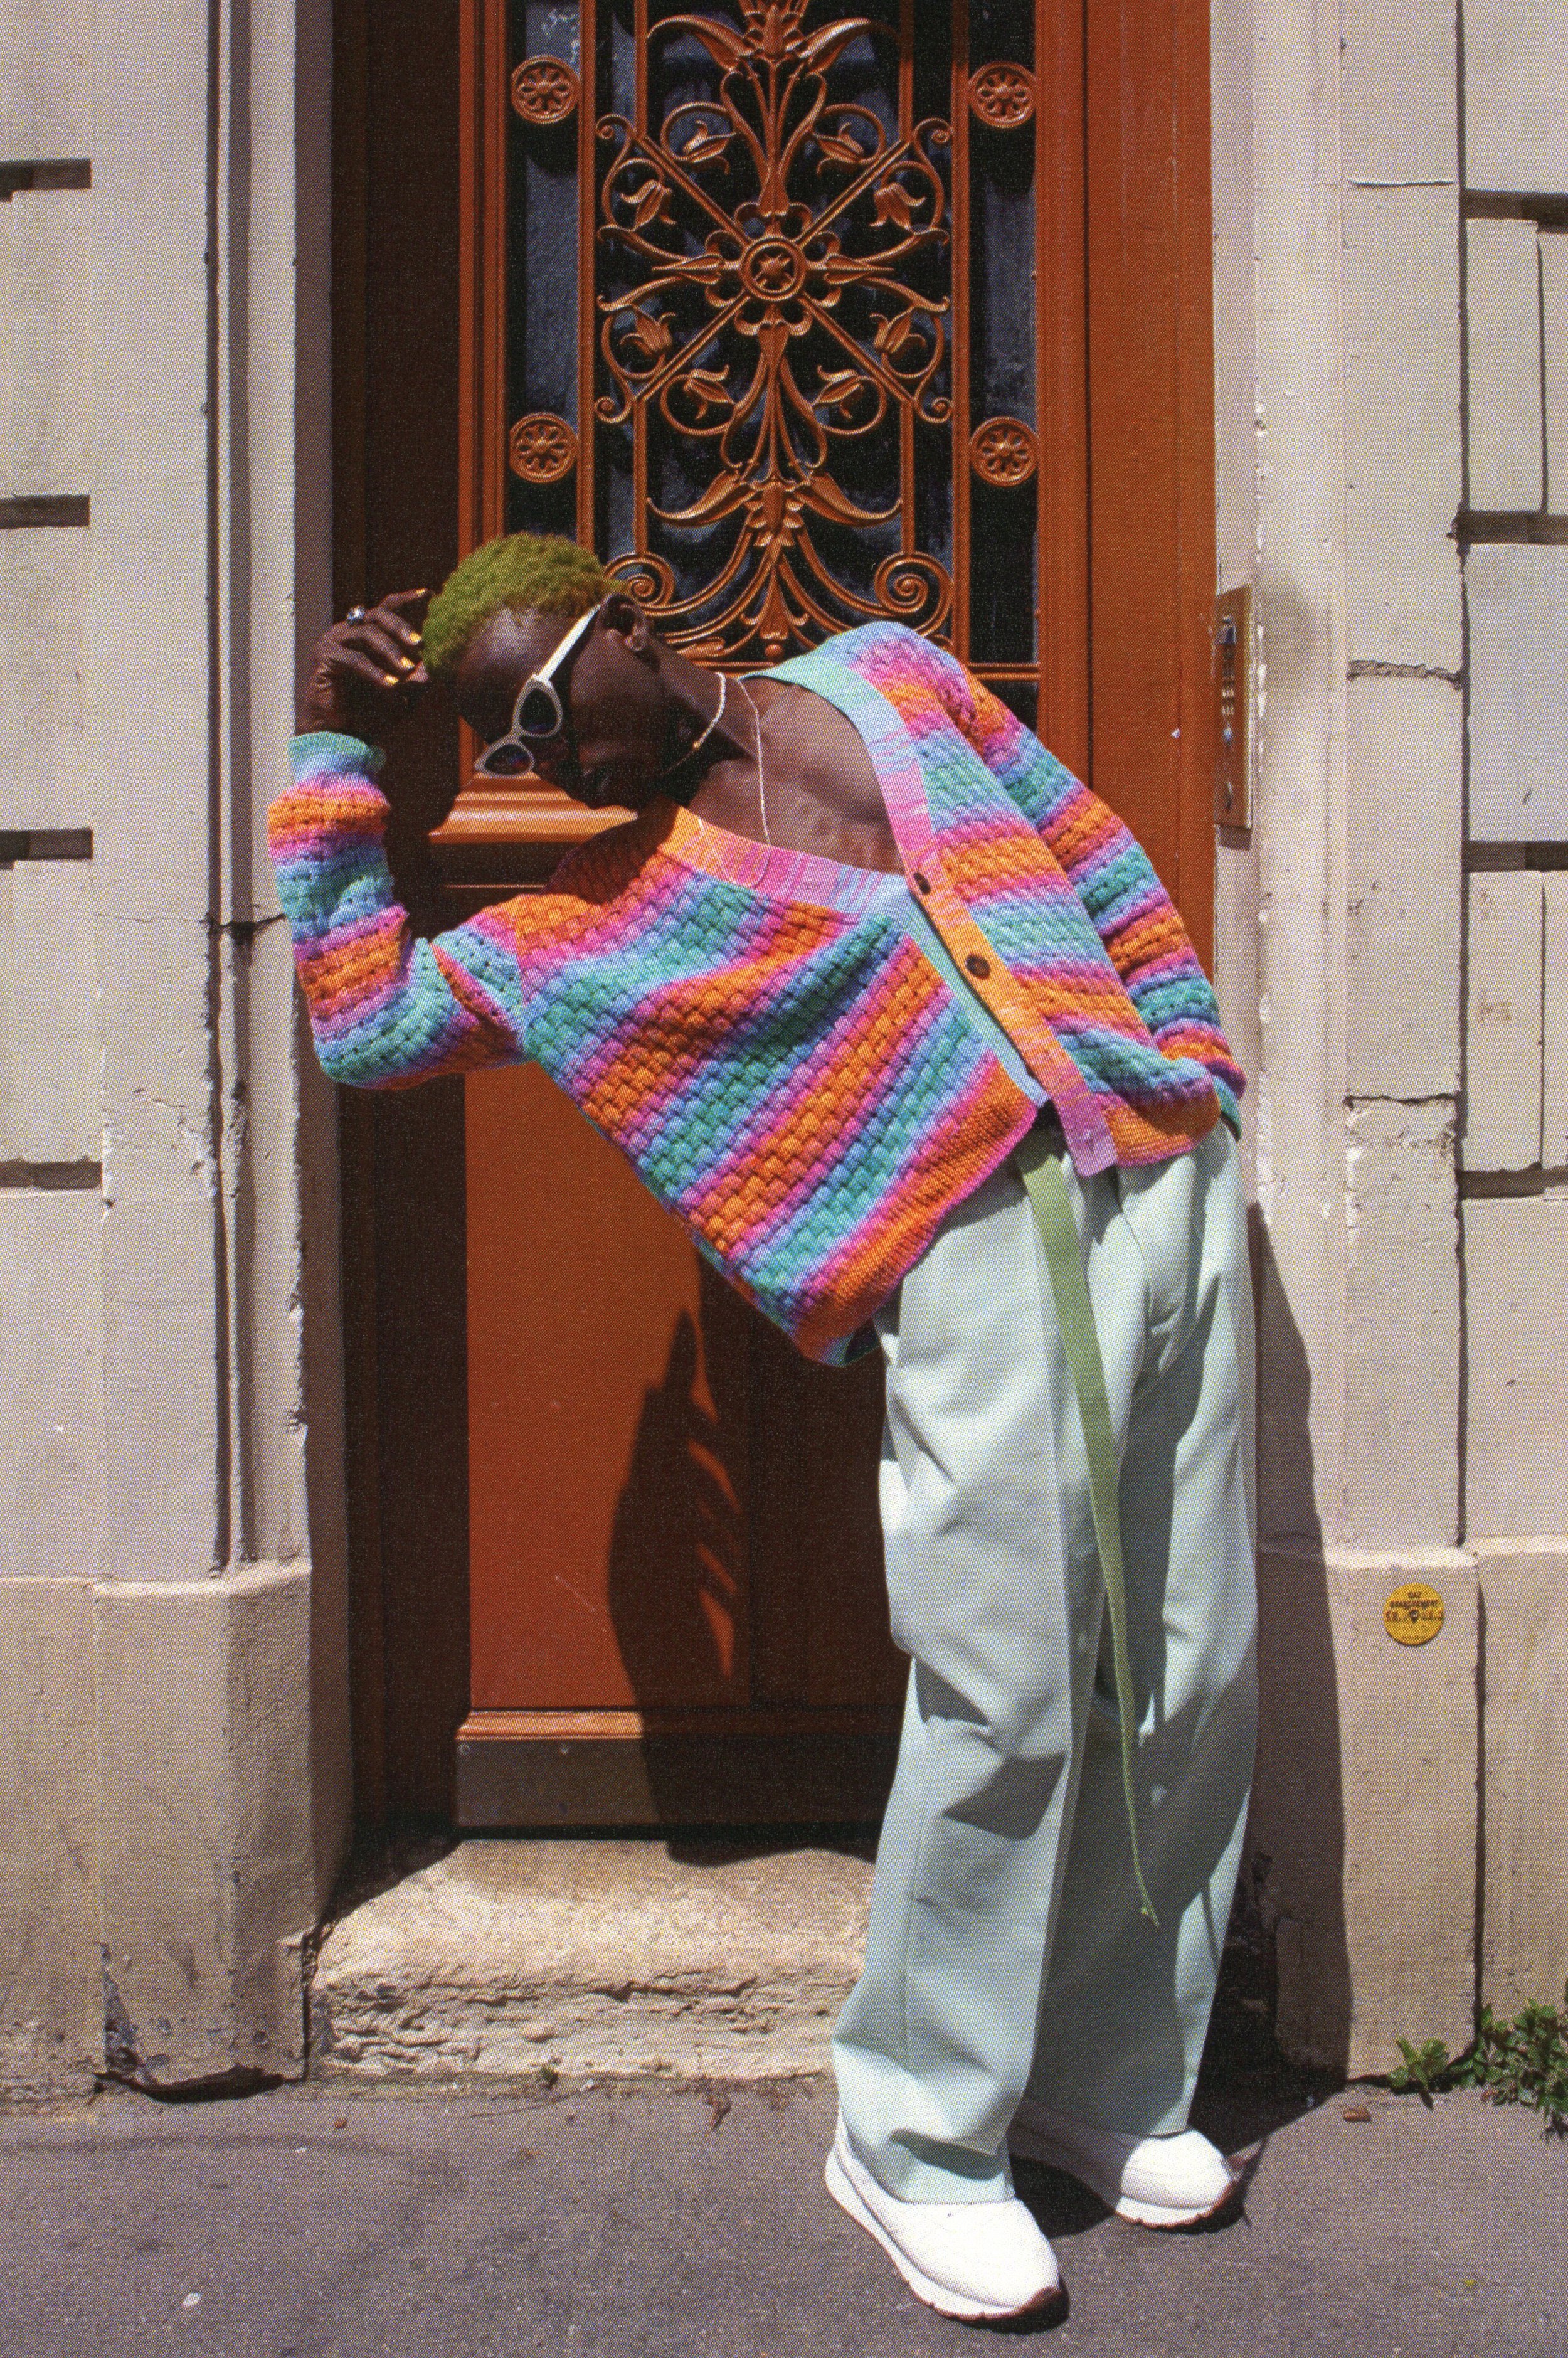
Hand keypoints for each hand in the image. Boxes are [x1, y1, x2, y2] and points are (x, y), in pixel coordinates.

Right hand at [298, 588, 430, 739]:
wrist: (339, 737)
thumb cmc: (369, 715)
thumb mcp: (402, 696)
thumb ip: (416, 681)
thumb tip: (431, 667)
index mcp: (366, 635)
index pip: (387, 608)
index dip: (407, 599)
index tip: (429, 594)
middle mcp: (348, 633)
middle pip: (378, 615)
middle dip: (402, 628)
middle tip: (421, 645)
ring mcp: (334, 643)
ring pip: (367, 633)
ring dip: (390, 651)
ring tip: (407, 671)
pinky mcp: (324, 659)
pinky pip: (354, 659)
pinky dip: (375, 673)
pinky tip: (391, 687)